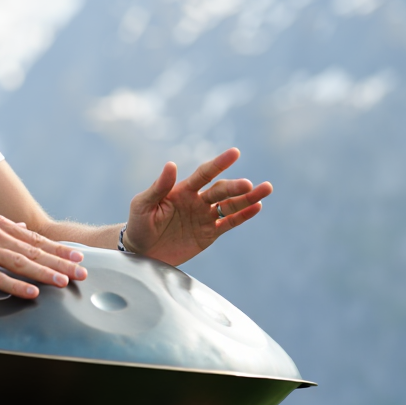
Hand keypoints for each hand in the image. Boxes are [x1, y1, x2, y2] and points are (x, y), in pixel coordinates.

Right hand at [0, 210, 86, 298]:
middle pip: (34, 251)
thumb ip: (3, 225)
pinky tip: (32, 292)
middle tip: (82, 271)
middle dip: (61, 262)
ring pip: (21, 263)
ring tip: (64, 282)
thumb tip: (24, 228)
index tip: (78, 256)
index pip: (35, 239)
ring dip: (45, 273)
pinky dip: (16, 285)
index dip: (58, 248)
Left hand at [123, 148, 272, 265]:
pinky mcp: (209, 234)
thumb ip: (158, 187)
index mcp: (182, 190)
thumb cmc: (139, 224)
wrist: (141, 251)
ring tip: (266, 189)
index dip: (219, 163)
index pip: (204, 174)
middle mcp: (197, 200)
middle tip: (248, 185)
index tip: (234, 153)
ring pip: (230, 205)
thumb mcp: (143, 205)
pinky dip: (243, 216)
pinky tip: (257, 207)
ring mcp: (205, 217)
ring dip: (248, 198)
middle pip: (221, 191)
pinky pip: (229, 223)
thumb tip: (171, 164)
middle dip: (235, 187)